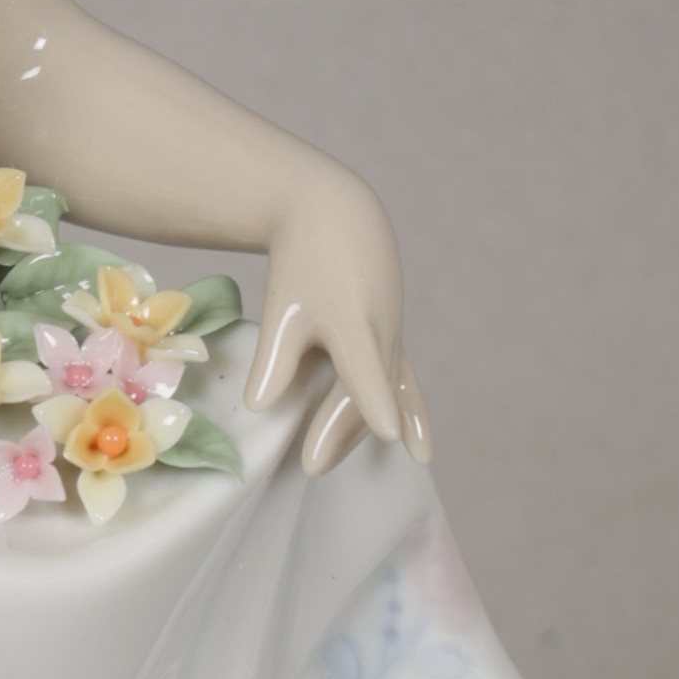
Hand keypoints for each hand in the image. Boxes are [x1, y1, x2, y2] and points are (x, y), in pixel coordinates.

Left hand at [246, 166, 431, 479]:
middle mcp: (381, 331)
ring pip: (382, 391)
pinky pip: (404, 383)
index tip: (387, 434)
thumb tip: (258, 406)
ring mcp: (392, 335)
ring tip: (321, 461)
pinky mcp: (393, 335)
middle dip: (341, 429)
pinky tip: (419, 450)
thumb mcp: (283, 305)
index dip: (376, 400)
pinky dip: (408, 414)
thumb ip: (274, 359)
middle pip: (366, 391)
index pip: (365, 367)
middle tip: (310, 466)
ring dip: (357, 426)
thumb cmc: (304, 258)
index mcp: (353, 319)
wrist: (335, 212)